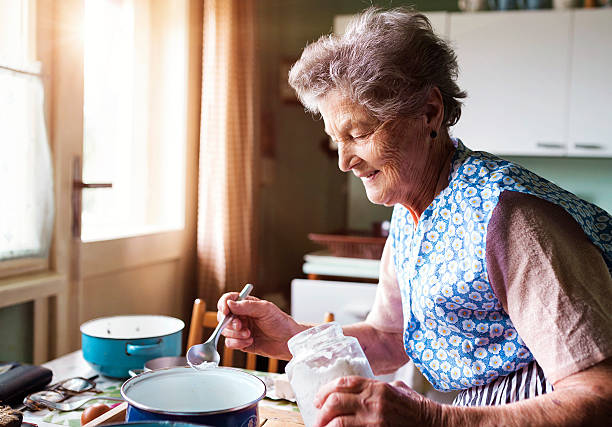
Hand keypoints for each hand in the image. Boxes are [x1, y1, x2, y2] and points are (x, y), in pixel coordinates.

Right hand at [217, 293, 306, 359]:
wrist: (288, 341)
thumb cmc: (281, 322)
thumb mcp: (266, 309)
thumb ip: (247, 306)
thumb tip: (230, 303)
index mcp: (246, 304)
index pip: (228, 300)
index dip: (223, 304)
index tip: (226, 311)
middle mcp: (242, 316)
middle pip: (223, 317)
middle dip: (230, 323)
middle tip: (241, 325)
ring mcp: (241, 330)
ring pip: (225, 331)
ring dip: (236, 334)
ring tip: (249, 334)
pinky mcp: (241, 343)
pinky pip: (230, 343)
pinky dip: (238, 343)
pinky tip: (250, 341)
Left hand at [313, 376, 441, 426]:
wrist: (435, 424)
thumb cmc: (417, 408)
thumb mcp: (397, 389)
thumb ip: (378, 387)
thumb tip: (361, 389)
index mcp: (377, 387)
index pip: (343, 383)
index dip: (326, 390)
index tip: (318, 398)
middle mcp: (373, 402)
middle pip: (335, 402)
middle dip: (322, 410)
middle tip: (318, 417)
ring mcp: (374, 421)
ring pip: (339, 422)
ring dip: (326, 426)